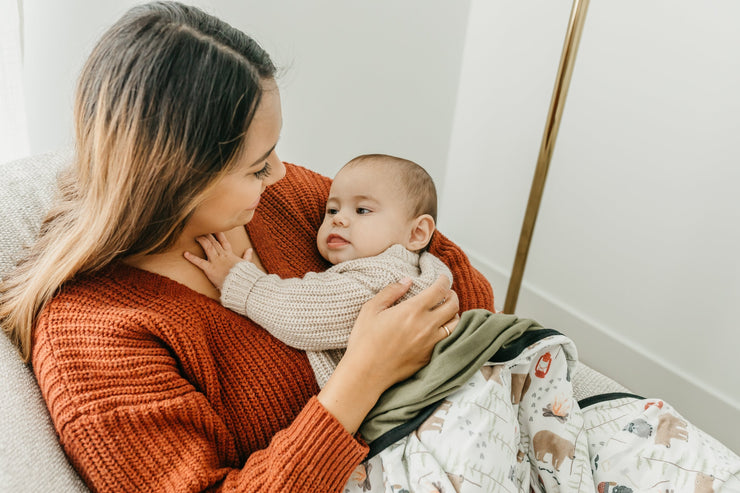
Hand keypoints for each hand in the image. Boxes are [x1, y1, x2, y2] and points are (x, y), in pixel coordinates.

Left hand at [183, 232, 252, 289]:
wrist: (241, 284)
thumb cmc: (244, 276)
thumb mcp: (247, 265)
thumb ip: (247, 257)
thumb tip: (250, 250)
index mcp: (230, 255)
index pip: (224, 242)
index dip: (219, 234)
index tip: (214, 228)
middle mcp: (222, 256)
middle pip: (214, 242)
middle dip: (208, 234)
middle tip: (201, 227)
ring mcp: (216, 262)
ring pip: (208, 247)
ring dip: (201, 240)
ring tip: (195, 235)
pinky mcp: (210, 269)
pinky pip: (199, 262)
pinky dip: (192, 258)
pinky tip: (185, 253)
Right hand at [318, 275, 459, 432]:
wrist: (366, 373)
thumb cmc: (365, 340)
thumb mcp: (371, 309)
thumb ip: (391, 291)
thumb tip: (406, 281)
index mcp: (412, 310)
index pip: (439, 290)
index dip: (443, 281)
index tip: (442, 279)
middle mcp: (426, 325)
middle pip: (453, 305)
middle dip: (452, 295)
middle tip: (446, 293)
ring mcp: (431, 343)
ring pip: (456, 324)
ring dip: (453, 314)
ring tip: (446, 311)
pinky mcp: (430, 357)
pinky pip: (448, 340)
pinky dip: (449, 331)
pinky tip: (441, 329)